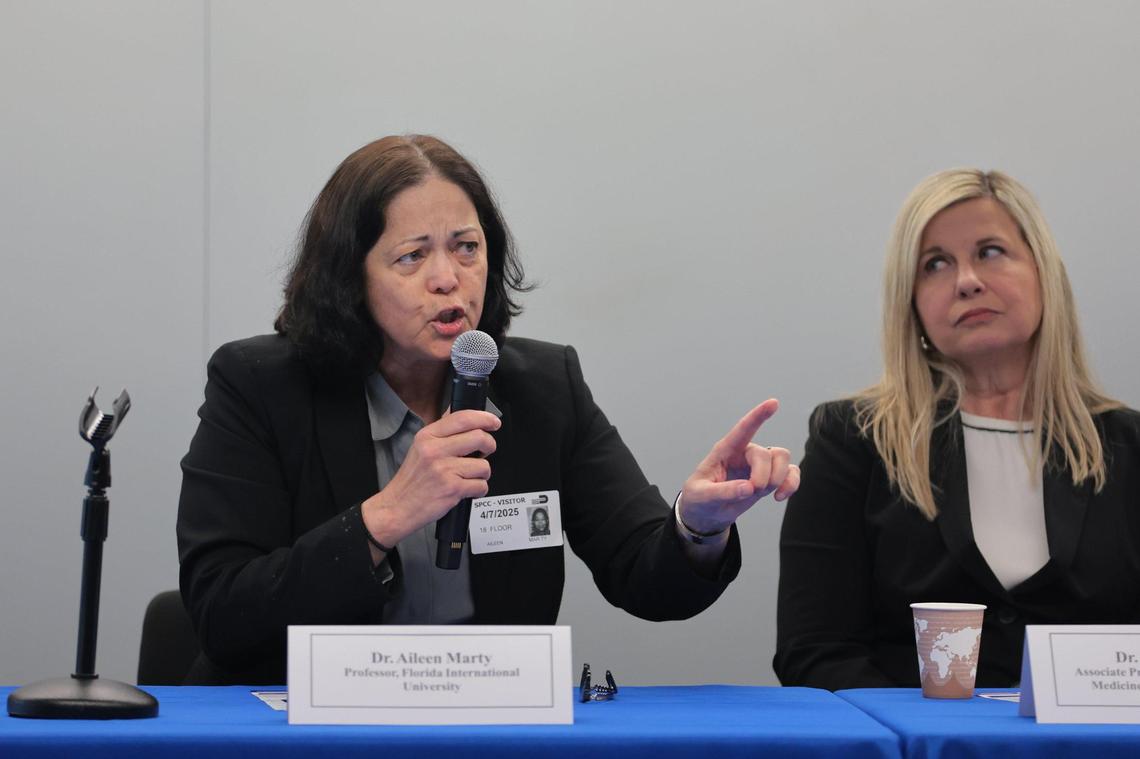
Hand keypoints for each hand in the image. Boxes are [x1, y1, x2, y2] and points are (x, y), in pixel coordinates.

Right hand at [361, 409, 499, 546]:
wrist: (397, 508)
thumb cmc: (411, 481)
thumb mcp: (420, 448)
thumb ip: (442, 433)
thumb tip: (466, 418)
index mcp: (427, 436)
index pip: (463, 418)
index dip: (484, 418)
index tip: (493, 422)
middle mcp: (435, 450)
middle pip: (479, 437)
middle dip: (489, 445)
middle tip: (485, 452)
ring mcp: (444, 469)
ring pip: (484, 465)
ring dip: (482, 473)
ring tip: (468, 477)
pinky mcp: (452, 489)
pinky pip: (481, 485)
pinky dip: (478, 490)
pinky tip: (466, 490)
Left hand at [679, 399, 799, 533]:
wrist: (707, 512)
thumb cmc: (700, 498)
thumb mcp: (702, 495)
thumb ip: (722, 491)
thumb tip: (749, 488)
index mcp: (725, 450)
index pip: (742, 429)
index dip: (758, 416)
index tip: (773, 402)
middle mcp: (744, 452)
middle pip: (765, 453)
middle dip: (764, 475)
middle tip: (754, 491)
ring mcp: (759, 464)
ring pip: (782, 457)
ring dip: (779, 477)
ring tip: (764, 493)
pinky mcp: (770, 477)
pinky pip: (791, 472)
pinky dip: (791, 484)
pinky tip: (780, 497)